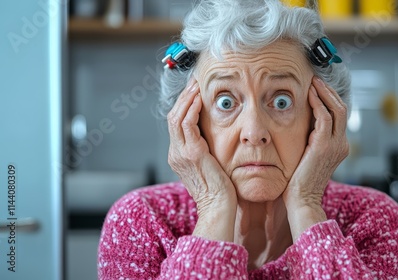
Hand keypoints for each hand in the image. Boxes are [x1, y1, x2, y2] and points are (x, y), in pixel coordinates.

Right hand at [167, 78, 236, 240]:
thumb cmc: (220, 190)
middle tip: (194, 82)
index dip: (184, 106)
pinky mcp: (191, 153)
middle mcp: (176, 153)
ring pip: (177, 117)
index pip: (176, 124)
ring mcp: (181, 153)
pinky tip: (200, 99)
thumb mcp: (209, 166)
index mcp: (178, 156)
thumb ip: (206, 151)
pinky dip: (192, 109)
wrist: (219, 207)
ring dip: (187, 98)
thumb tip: (213, 137)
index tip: (194, 92)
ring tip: (196, 85)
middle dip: (184, 97)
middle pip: (173, 117)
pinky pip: (187, 124)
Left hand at [283, 77, 348, 240]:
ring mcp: (336, 144)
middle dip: (328, 91)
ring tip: (312, 82)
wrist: (302, 200)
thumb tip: (301, 124)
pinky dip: (318, 103)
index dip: (329, 99)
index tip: (317, 88)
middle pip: (341, 108)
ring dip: (323, 93)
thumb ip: (309, 141)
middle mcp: (342, 144)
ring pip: (336, 109)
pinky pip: (324, 117)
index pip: (338, 116)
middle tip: (316, 79)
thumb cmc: (299, 183)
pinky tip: (308, 95)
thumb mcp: (307, 157)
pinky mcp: (325, 145)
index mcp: (339, 147)